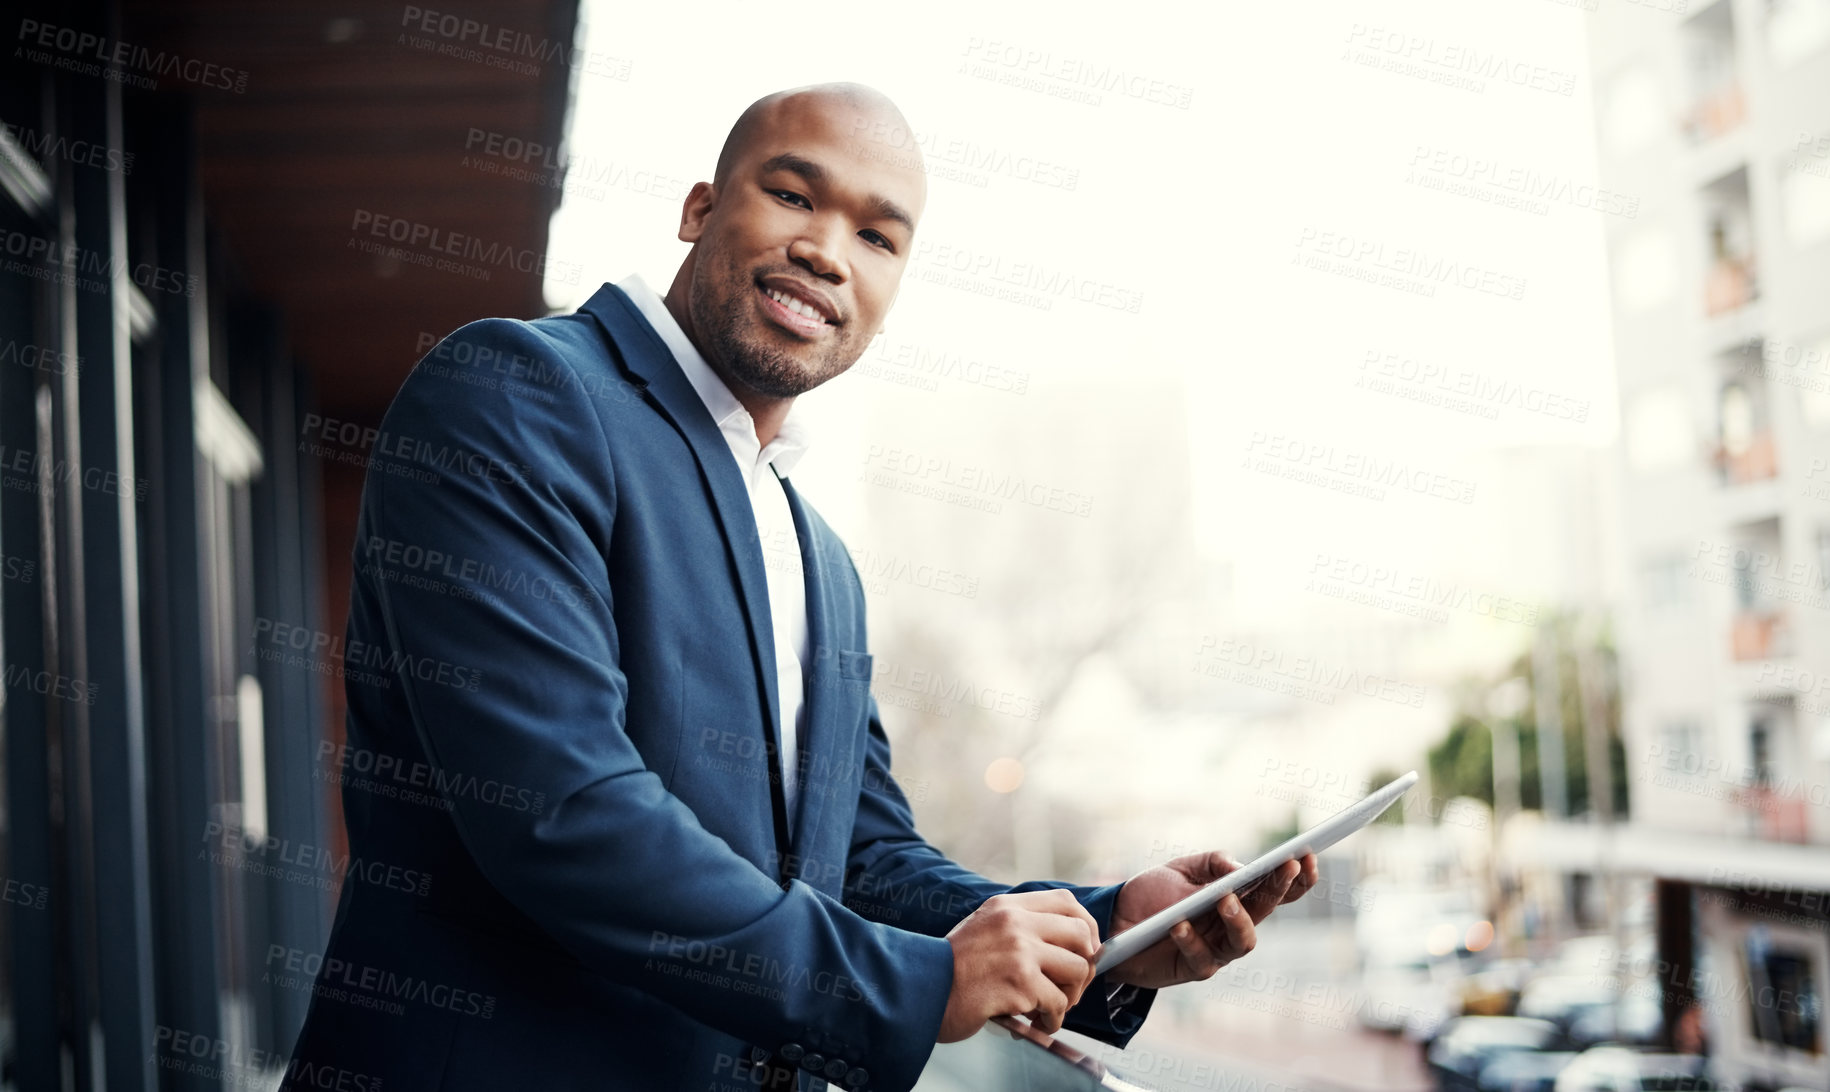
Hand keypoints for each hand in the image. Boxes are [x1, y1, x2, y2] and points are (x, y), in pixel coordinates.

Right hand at [938, 890, 1099, 1042]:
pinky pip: (1058, 1003)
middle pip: (1082, 935)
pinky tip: (1037, 1022)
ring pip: (1077, 970)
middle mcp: (1016, 923)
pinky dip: (1053, 1019)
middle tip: (1070, 986)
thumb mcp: (983, 929)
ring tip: (1050, 1007)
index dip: (1087, 927)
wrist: (919, 991)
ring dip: (1069, 996)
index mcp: (1008, 907)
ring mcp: (1019, 951)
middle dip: (1085, 966)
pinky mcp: (1019, 983)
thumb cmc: (951, 969)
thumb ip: (1019, 927)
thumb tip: (1068, 943)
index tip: (1086, 949)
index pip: (1067, 902)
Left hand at [1105, 851, 1317, 988]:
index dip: (1297, 877)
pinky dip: (1190, 941)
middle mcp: (1233, 925)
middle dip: (1279, 888)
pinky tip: (1178, 924)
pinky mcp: (1192, 967)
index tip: (1308, 854)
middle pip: (1266, 911)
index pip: (1276, 890)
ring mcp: (1216, 949)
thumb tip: (1243, 869)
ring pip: (1243, 942)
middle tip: (1286, 867)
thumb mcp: (1182, 867)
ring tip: (1224, 900)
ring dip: (1238, 920)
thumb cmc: (1154, 894)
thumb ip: (1214, 863)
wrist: (1114, 921)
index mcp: (1238, 898)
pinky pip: (1200, 959)